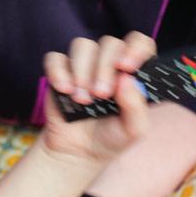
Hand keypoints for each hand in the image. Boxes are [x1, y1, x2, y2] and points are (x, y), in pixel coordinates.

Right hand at [41, 32, 155, 163]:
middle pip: (110, 44)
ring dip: (83, 70)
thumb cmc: (111, 137)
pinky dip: (59, 72)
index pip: (140, 44)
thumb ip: (136, 106)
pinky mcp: (60, 73)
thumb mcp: (133, 130)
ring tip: (83, 99)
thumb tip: (126, 78)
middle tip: (101, 94)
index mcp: (131, 72)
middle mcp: (109, 63)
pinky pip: (55, 59)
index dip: (135, 49)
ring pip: (83, 46)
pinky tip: (65, 91)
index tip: (126, 67)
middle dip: (105, 68)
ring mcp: (84, 66)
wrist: (79, 153)